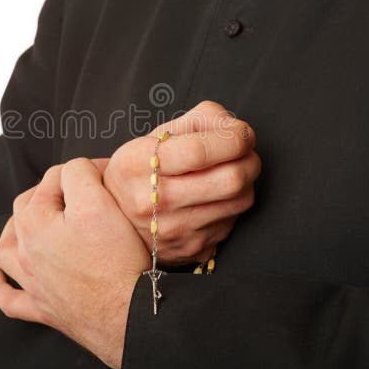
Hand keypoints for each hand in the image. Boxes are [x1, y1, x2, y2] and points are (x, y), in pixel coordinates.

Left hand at [0, 158, 148, 368]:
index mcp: (33, 220)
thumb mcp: (99, 203)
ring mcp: (32, 282)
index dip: (86, 170)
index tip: (110, 175)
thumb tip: (79, 169)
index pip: (56, 177)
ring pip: (8, 249)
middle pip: (28, 206)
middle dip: (52, 191)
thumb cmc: (115, 261)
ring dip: (14, 230)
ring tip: (28, 220)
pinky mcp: (43, 308)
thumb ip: (80, 174)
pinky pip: (9, 298)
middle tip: (86, 189)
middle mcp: (24, 250)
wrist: (127, 317)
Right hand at [103, 101, 259, 265]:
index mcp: (138, 165)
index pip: (198, 151)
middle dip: (249, 159)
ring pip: (240, 200)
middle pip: (230, 180)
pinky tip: (217, 196)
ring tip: (230, 171)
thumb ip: (198, 120)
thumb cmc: (142, 169)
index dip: (232, 138)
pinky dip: (233, 202)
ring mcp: (175, 230)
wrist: (118, 219)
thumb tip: (235, 128)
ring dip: (247, 180)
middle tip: (243, 151)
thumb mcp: (155, 135)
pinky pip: (234, 220)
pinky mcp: (194, 248)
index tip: (242, 133)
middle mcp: (155, 202)